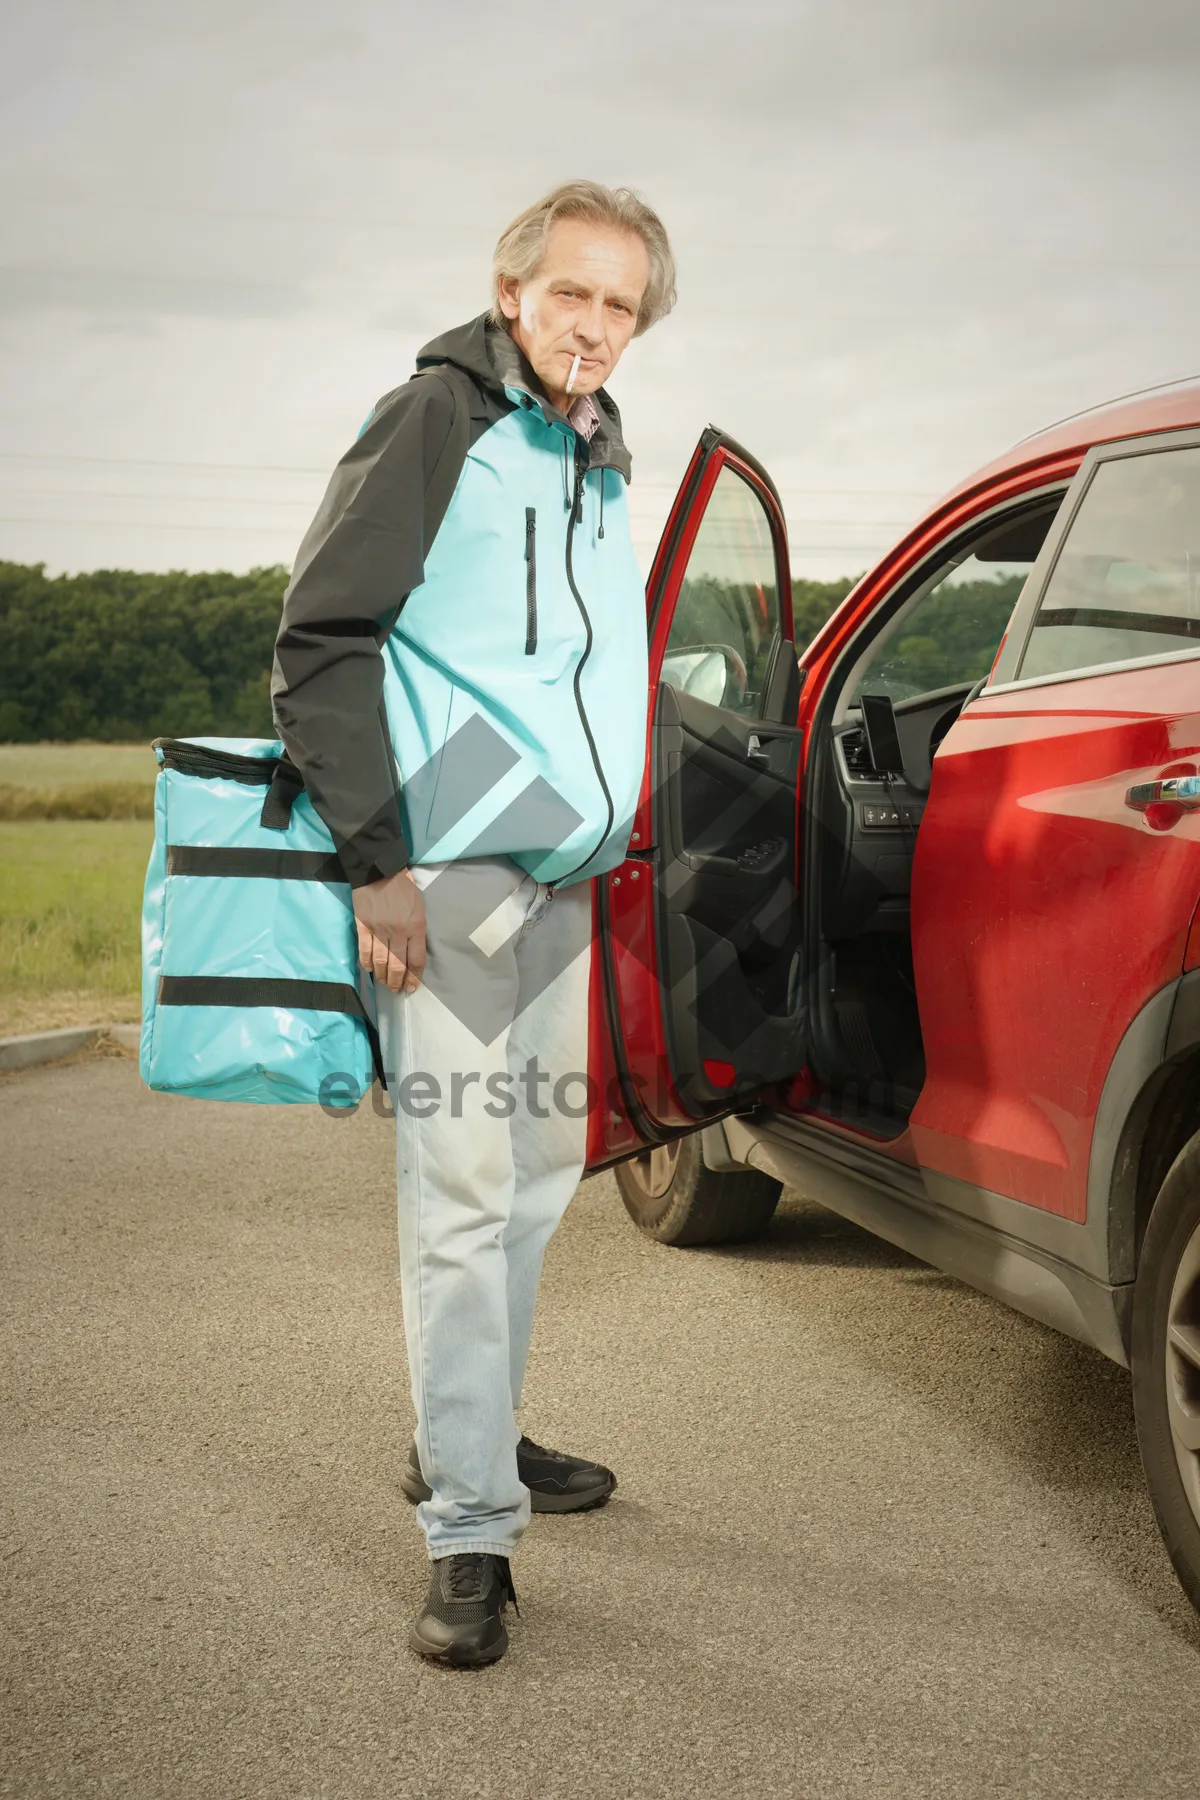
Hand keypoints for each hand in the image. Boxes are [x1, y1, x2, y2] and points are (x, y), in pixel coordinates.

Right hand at [351, 868, 425, 993]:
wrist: (379, 870)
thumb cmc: (403, 888)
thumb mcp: (419, 907)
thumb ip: (417, 929)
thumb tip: (412, 952)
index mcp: (415, 926)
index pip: (416, 959)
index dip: (414, 977)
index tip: (412, 987)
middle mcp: (398, 931)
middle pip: (398, 965)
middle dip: (397, 982)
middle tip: (397, 990)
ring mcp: (379, 930)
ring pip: (381, 961)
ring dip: (383, 977)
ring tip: (385, 984)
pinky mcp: (363, 926)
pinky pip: (364, 951)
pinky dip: (367, 964)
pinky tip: (371, 970)